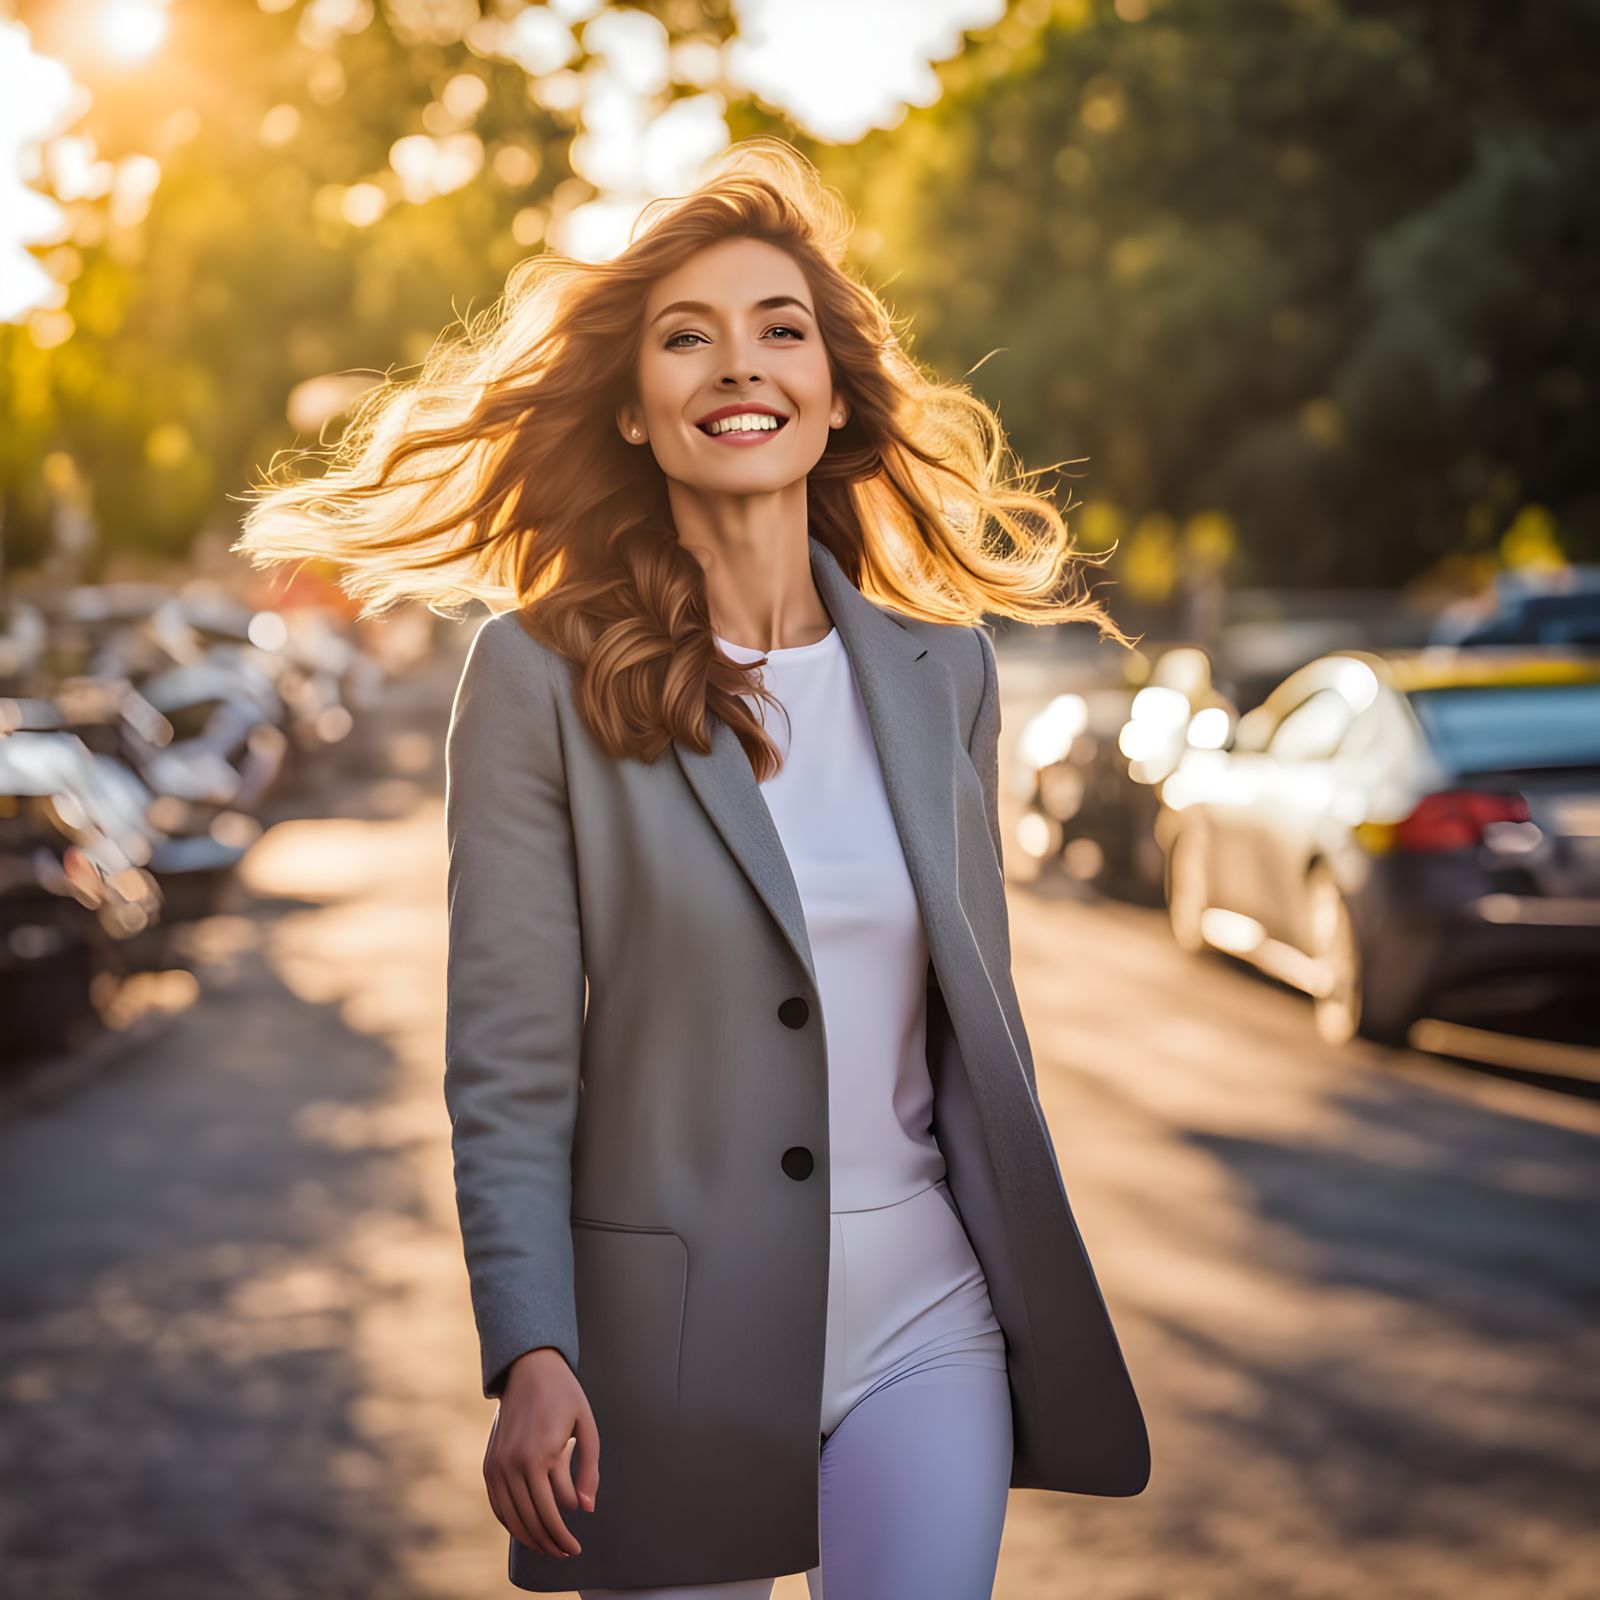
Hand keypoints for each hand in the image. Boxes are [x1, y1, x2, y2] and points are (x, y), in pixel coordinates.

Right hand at [483, 1346, 599, 1558]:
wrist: (529, 1368)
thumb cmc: (564, 1395)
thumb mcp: (587, 1426)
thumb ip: (589, 1469)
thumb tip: (586, 1509)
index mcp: (539, 1456)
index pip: (550, 1513)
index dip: (563, 1537)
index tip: (575, 1548)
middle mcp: (513, 1464)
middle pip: (530, 1520)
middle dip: (549, 1543)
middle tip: (565, 1552)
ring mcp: (496, 1464)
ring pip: (510, 1517)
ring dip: (529, 1538)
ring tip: (547, 1547)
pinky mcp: (488, 1463)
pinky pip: (496, 1503)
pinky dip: (508, 1522)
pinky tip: (523, 1530)